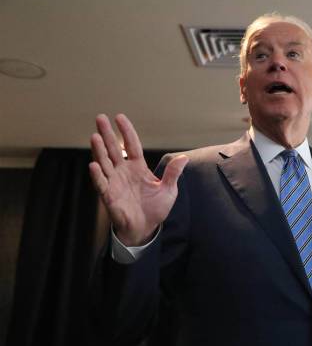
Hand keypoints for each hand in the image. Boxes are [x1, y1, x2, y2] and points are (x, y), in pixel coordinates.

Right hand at [89, 114, 188, 245]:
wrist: (146, 228)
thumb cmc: (155, 209)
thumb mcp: (168, 190)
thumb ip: (173, 173)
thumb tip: (184, 158)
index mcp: (138, 168)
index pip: (131, 145)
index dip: (126, 131)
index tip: (119, 117)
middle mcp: (123, 172)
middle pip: (114, 149)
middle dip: (107, 134)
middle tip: (100, 118)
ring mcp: (114, 182)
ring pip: (104, 162)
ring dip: (99, 150)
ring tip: (95, 136)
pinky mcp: (109, 196)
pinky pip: (101, 183)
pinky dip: (97, 175)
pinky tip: (93, 165)